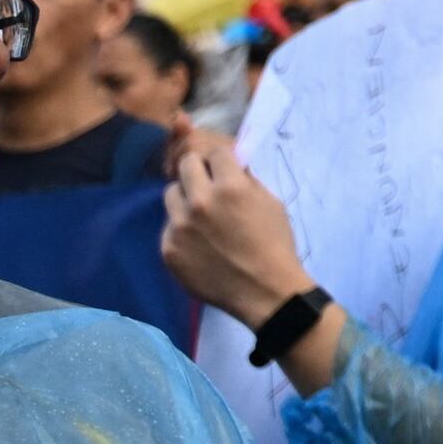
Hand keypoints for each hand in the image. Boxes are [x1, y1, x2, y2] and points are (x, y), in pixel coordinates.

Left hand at [160, 126, 319, 332]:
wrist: (264, 291)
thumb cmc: (274, 244)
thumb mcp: (270, 203)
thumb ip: (246, 181)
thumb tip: (230, 166)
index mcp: (231, 187)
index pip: (216, 153)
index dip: (223, 160)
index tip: (226, 169)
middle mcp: (200, 202)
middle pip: (186, 165)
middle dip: (199, 170)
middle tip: (209, 184)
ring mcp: (179, 227)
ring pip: (170, 194)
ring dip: (185, 198)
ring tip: (200, 215)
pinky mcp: (168, 249)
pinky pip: (169, 226)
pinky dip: (181, 229)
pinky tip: (198, 243)